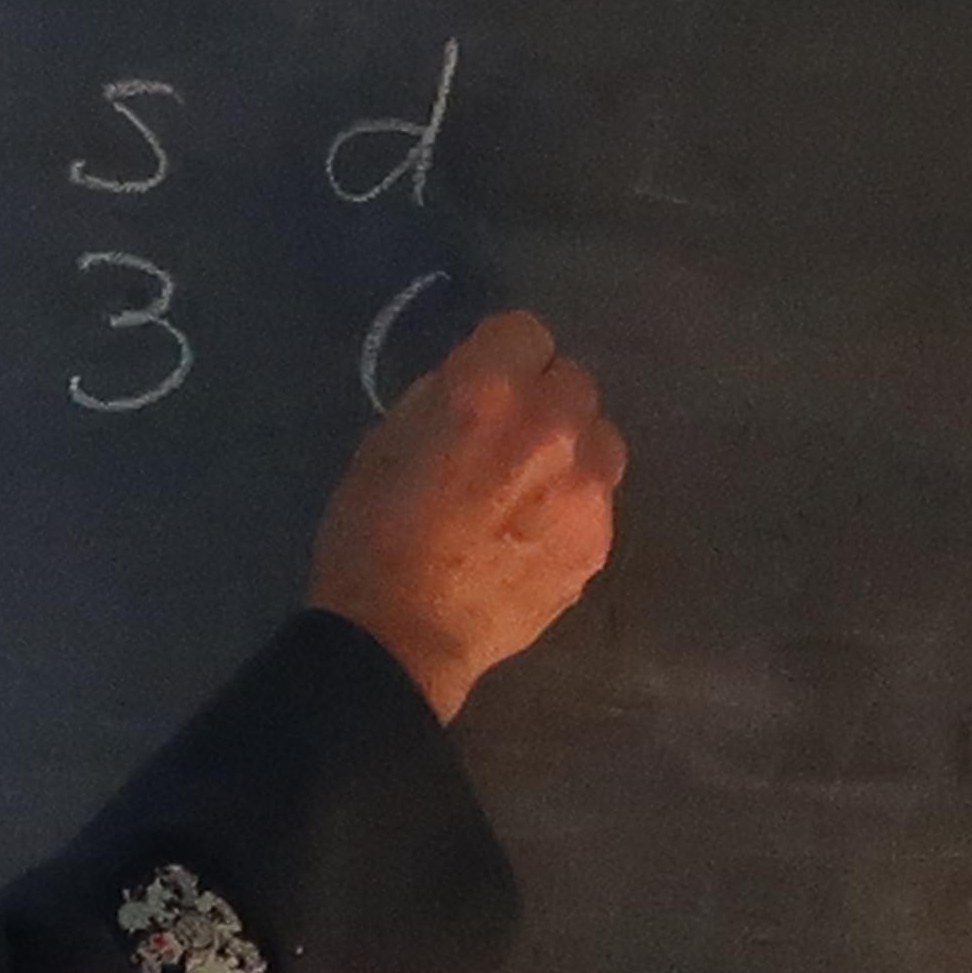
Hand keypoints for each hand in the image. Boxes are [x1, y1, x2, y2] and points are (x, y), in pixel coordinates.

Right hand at [306, 310, 625, 720]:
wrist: (400, 641)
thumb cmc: (371, 535)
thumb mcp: (388, 438)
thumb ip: (446, 396)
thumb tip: (481, 385)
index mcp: (489, 390)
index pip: (526, 331)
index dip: (502, 358)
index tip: (485, 387)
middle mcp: (553, 427)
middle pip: (573, 380)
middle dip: (542, 401)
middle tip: (506, 442)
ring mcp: (587, 488)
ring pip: (600, 438)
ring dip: (571, 450)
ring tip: (530, 490)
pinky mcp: (600, 540)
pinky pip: (598, 499)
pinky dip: (573, 506)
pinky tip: (533, 537)